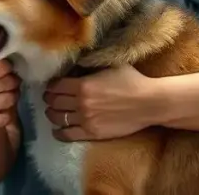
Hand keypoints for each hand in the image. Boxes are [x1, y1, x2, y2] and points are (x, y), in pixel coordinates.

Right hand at [0, 33, 20, 145]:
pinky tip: (0, 107)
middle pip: (5, 83)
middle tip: (11, 77)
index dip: (7, 65)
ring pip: (7, 101)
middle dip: (12, 78)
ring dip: (12, 94)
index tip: (5, 65)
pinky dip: (6, 113)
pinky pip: (1, 120)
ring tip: (8, 90)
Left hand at [44, 64, 161, 141]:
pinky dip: (59, 132)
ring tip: (52, 112)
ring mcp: (86, 119)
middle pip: (54, 102)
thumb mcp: (109, 66)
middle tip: (49, 99)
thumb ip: (90, 66)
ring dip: (51, 114)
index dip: (51, 86)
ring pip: (58, 118)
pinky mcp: (92, 133)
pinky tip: (56, 130)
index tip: (51, 86)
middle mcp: (81, 102)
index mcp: (83, 84)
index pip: (56, 86)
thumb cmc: (132, 81)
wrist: (149, 103)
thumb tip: (77, 64)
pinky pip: (68, 134)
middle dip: (49, 99)